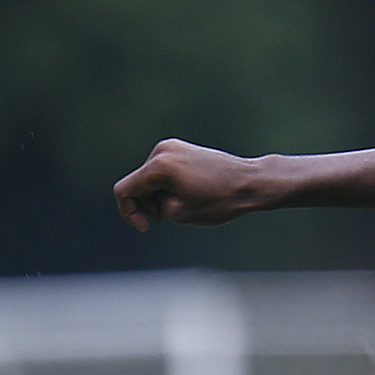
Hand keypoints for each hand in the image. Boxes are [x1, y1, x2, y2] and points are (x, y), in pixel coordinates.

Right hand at [113, 139, 268, 230]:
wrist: (250, 182)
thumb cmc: (219, 201)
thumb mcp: (178, 213)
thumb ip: (152, 207)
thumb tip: (146, 196)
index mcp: (158, 166)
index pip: (124, 191)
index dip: (129, 213)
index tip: (147, 227)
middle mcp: (161, 150)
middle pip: (137, 184)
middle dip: (149, 205)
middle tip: (175, 216)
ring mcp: (171, 147)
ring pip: (149, 179)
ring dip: (159, 197)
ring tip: (187, 204)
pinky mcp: (181, 149)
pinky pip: (162, 173)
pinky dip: (168, 187)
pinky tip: (190, 194)